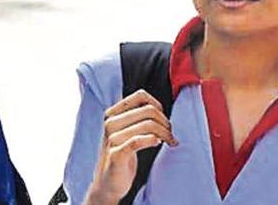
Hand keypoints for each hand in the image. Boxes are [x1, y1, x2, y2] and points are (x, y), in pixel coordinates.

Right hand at [85, 90, 177, 204]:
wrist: (107, 182)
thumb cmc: (121, 155)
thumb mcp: (125, 131)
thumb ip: (137, 117)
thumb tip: (159, 108)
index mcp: (112, 114)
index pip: (140, 96)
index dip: (157, 105)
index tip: (163, 119)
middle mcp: (110, 123)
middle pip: (149, 111)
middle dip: (165, 122)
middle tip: (170, 134)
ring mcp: (111, 138)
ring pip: (148, 125)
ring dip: (165, 133)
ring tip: (169, 141)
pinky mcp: (116, 154)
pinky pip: (138, 141)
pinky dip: (153, 141)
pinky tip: (158, 144)